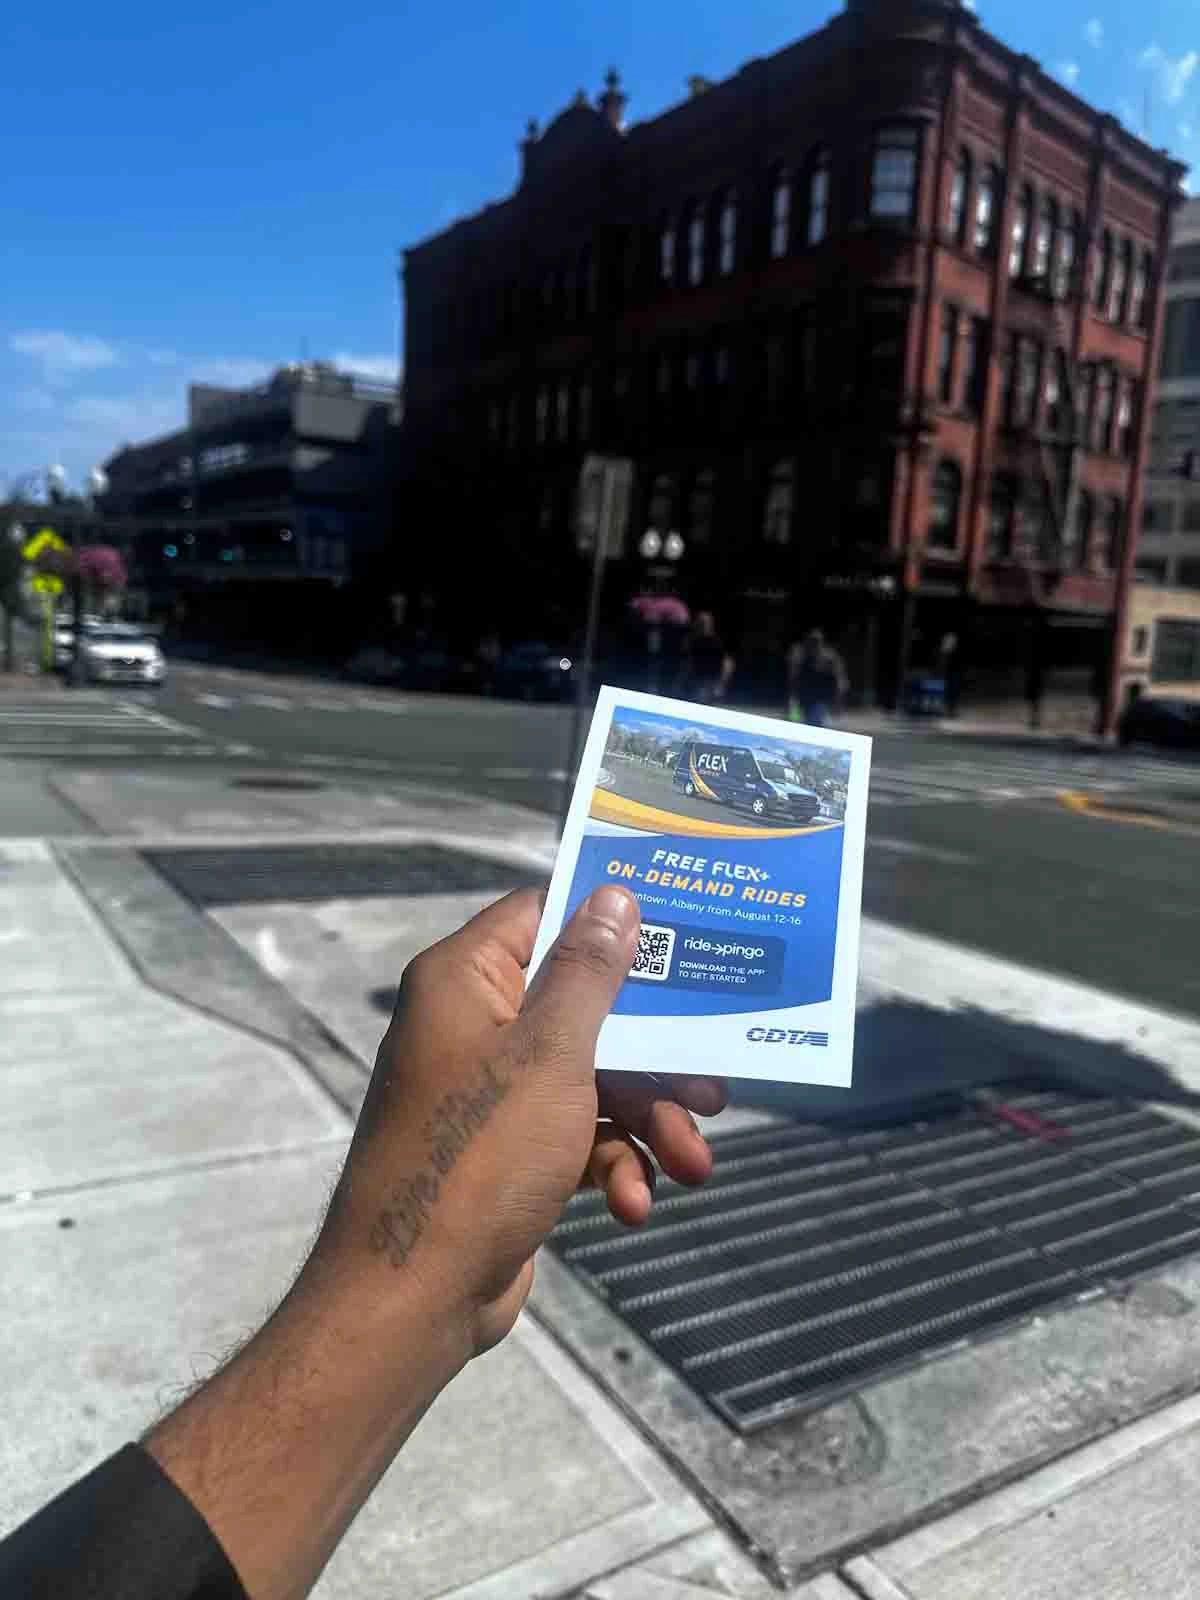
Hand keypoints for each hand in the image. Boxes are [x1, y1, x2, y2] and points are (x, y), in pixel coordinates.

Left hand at [311, 885, 726, 1354]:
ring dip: (647, 1122)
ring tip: (693, 1165)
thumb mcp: (549, 1053)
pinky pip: (575, 1138)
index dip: (609, 923)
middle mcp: (474, 1027)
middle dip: (654, 1057)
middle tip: (713, 1083)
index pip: (542, 917)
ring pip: (593, 1081)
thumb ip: (588, 972)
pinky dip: (611, 1166)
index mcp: (466, 981)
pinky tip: (632, 1204)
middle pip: (586, 1010)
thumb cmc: (477, 1157)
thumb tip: (614, 896)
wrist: (412, 1296)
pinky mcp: (508, 1154)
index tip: (680, 934)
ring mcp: (490, 1095)